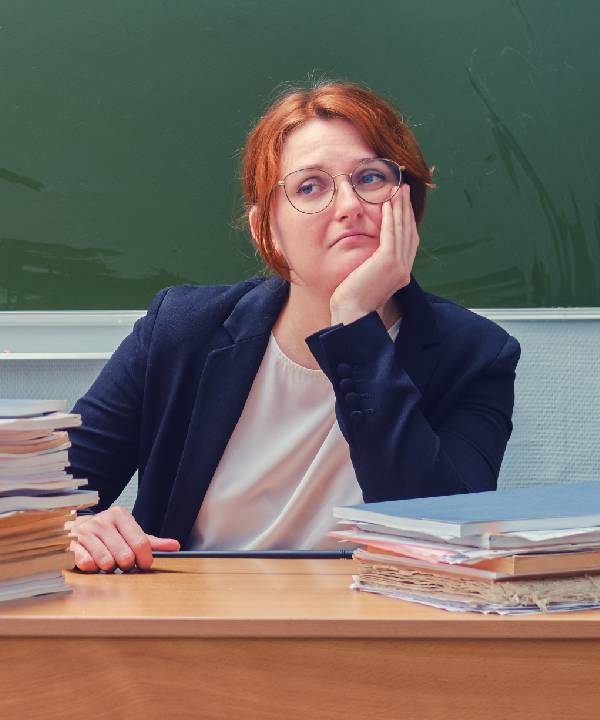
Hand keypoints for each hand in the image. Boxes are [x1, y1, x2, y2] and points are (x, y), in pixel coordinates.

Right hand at [66, 506, 179, 571]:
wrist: (75, 530)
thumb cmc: (107, 535)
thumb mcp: (129, 534)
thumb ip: (151, 541)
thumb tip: (175, 546)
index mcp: (119, 515)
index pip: (141, 543)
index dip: (145, 559)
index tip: (144, 564)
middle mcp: (102, 520)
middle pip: (125, 556)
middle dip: (126, 565)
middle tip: (122, 563)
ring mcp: (85, 532)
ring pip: (107, 562)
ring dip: (109, 568)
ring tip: (107, 561)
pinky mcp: (71, 545)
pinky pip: (88, 564)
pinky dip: (93, 568)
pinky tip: (92, 561)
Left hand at [330, 183, 418, 324]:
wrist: (351, 314)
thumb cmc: (352, 301)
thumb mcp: (366, 280)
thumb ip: (373, 267)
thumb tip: (369, 258)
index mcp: (400, 274)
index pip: (407, 241)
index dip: (406, 220)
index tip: (402, 204)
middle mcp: (404, 269)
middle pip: (409, 232)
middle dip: (406, 209)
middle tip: (404, 189)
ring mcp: (398, 266)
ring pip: (402, 229)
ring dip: (400, 207)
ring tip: (398, 189)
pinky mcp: (389, 262)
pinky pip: (391, 233)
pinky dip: (391, 217)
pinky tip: (388, 203)